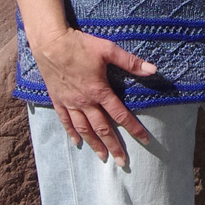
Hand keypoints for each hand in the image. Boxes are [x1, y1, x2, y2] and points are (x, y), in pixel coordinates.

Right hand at [31, 26, 156, 165]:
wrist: (50, 43)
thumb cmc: (80, 45)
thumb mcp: (108, 50)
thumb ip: (130, 62)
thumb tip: (153, 70)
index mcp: (99, 91)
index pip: (120, 115)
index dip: (134, 128)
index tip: (145, 140)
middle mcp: (85, 102)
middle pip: (102, 128)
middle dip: (114, 146)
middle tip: (122, 162)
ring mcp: (70, 102)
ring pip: (84, 129)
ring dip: (94, 144)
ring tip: (103, 157)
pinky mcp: (58, 100)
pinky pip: (65, 121)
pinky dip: (72, 133)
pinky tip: (77, 142)